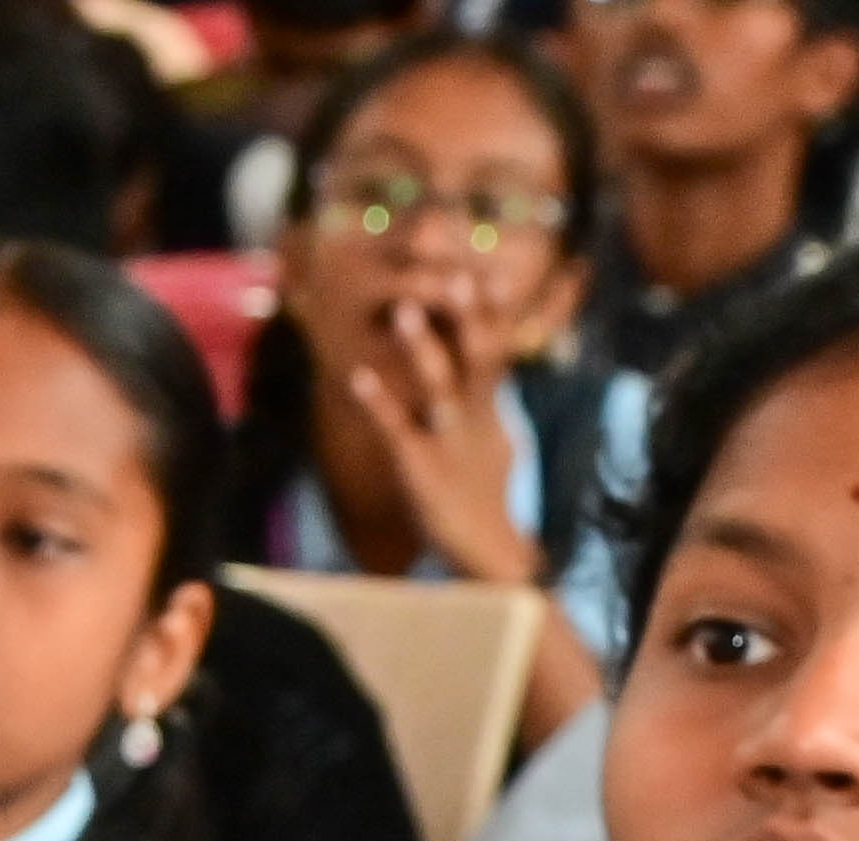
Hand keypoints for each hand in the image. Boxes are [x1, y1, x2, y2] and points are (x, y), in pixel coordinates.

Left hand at [345, 294, 543, 588]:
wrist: (487, 552)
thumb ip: (492, 398)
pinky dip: (379, 402)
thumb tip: (499, 367)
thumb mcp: (498, 438)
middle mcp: (474, 417)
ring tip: (404, 311)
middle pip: (477, 357)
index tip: (487, 271)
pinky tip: (358, 377)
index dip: (493, 312)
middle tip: (457, 275)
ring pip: (441, 387)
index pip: (496, 347)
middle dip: (468, 317)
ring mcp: (449, 441)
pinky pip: (398, 429)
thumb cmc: (485, 491)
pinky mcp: (421, 468)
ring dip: (424, 349)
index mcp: (490, 406)